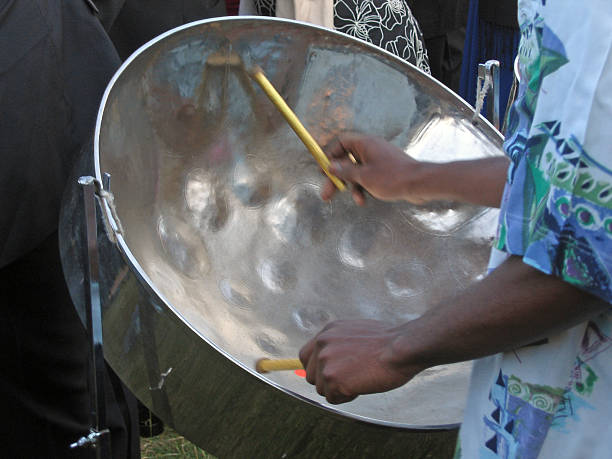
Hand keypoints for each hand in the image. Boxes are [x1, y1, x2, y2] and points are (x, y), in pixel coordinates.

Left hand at [298, 320, 421, 403]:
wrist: (401, 348)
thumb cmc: (388, 342)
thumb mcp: (356, 332)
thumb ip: (339, 344)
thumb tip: (331, 360)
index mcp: (328, 332)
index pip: (305, 356)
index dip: (317, 369)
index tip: (330, 375)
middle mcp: (322, 344)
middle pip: (311, 375)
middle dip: (328, 382)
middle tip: (350, 379)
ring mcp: (326, 361)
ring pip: (322, 389)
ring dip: (339, 390)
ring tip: (361, 379)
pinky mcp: (334, 379)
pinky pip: (333, 398)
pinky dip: (347, 397)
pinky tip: (362, 385)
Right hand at [321, 133, 432, 205]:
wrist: (420, 184)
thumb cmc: (391, 177)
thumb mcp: (363, 177)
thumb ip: (345, 171)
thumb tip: (330, 166)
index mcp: (365, 144)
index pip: (341, 142)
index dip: (331, 155)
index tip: (325, 170)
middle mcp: (371, 149)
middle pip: (347, 161)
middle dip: (337, 179)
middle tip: (326, 194)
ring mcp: (379, 160)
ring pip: (358, 172)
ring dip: (353, 187)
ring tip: (354, 200)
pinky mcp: (385, 171)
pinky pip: (369, 177)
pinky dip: (365, 187)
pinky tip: (364, 200)